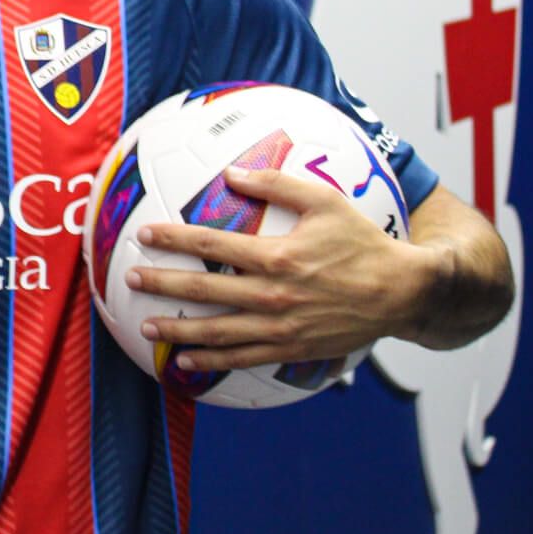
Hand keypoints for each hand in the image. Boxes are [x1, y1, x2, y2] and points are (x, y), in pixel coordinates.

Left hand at [126, 165, 430, 374]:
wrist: (402, 292)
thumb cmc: (363, 243)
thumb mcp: (325, 202)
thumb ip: (277, 185)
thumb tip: (231, 172)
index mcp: (276, 256)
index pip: (212, 244)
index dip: (174, 238)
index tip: (144, 234)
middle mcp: (273, 294)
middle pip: (204, 288)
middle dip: (163, 282)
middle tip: (130, 278)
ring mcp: (280, 326)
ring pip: (217, 330)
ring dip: (177, 329)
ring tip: (145, 325)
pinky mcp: (291, 348)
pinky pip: (242, 358)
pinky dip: (211, 360)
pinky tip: (185, 361)